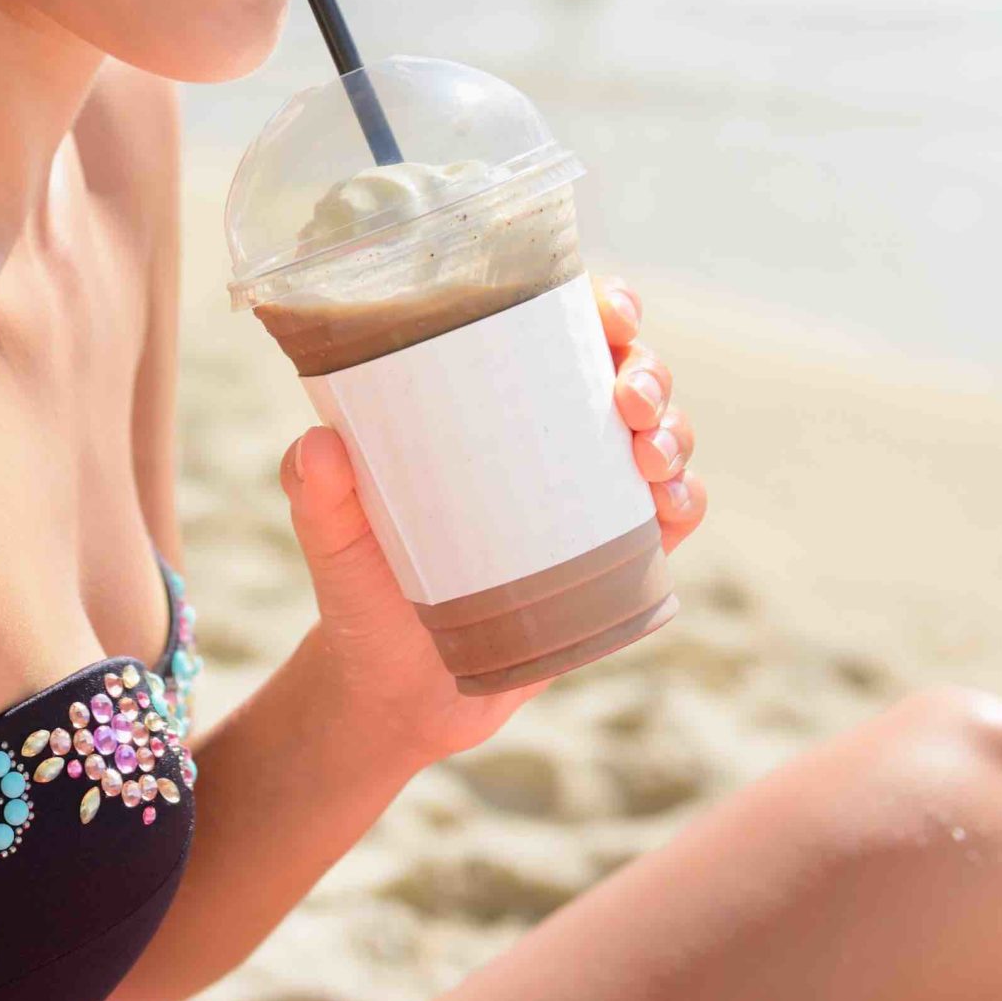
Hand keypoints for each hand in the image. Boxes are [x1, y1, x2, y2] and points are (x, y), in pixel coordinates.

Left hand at [279, 277, 705, 767]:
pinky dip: (684, 502)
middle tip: (627, 400)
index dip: (602, 306)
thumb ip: (317, 494)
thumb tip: (318, 446)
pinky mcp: (618, 559)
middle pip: (628, 372)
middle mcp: (550, 437)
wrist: (399, 694)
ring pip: (663, 436)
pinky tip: (668, 507)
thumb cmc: (362, 593)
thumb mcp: (331, 539)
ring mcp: (591, 497)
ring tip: (648, 457)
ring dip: (673, 433)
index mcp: (490, 403)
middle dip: (647, 370)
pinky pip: (673, 517)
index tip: (607, 311)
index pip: (557, 329)